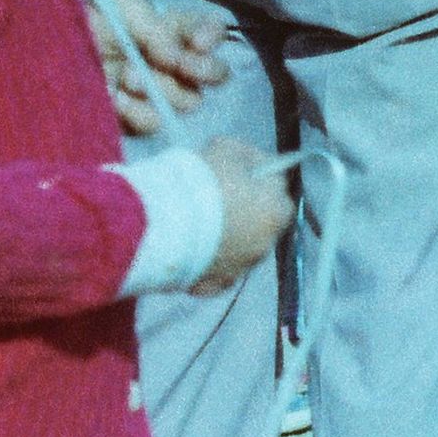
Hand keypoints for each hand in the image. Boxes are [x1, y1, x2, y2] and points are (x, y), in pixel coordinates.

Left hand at [95, 0, 228, 138]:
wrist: (38, 57)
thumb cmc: (82, 24)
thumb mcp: (120, 9)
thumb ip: (155, 27)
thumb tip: (176, 58)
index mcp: (169, 30)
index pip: (209, 30)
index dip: (212, 36)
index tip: (196, 43)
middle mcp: (170, 62)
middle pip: (214, 72)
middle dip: (202, 69)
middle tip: (175, 64)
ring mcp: (153, 93)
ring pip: (188, 100)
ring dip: (161, 88)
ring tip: (127, 78)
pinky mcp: (133, 119)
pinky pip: (154, 122)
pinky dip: (138, 111)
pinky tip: (114, 99)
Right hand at [194, 135, 293, 296]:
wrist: (161, 225)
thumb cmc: (199, 183)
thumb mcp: (225, 150)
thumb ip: (243, 156)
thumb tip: (247, 161)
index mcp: (276, 210)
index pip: (276, 188)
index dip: (256, 178)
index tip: (236, 172)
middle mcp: (265, 244)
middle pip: (259, 222)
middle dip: (244, 210)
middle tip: (215, 199)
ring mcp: (240, 269)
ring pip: (239, 249)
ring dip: (227, 238)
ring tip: (197, 226)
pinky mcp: (213, 287)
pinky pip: (216, 272)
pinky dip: (208, 263)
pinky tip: (189, 251)